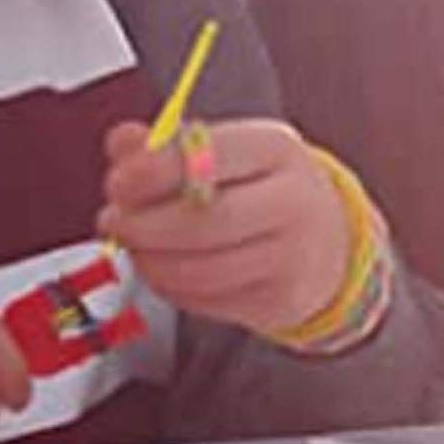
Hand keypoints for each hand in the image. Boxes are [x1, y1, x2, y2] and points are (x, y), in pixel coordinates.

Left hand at [97, 118, 350, 330]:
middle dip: (143, 225)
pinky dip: (171, 286)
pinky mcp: (278, 302)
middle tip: (113, 220)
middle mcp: (293, 202)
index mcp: (277, 149)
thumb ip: (166, 146)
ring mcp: (290, 257)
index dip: (153, 172)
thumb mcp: (226, 152)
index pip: (208, 159)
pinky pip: (206, 300)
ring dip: (150, 260)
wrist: (330, 241)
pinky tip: (163, 268)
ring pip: (199, 269)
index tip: (119, 181)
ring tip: (134, 245)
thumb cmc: (265, 188)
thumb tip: (121, 141)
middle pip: (202, 222)